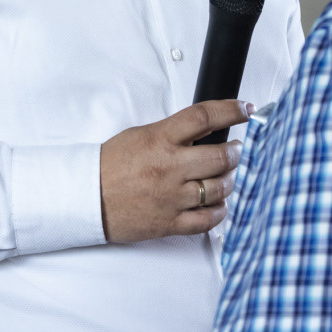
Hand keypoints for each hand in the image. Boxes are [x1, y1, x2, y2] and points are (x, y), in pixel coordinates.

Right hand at [99, 99, 250, 242]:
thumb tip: (204, 130)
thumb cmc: (111, 166)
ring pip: (219, 188)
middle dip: (236, 151)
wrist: (87, 197)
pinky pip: (208, 219)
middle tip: (235, 149)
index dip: (231, 109)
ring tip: (226, 175)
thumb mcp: (140, 135)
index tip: (244, 109)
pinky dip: (219, 210)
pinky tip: (218, 203)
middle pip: (221, 156)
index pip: (204, 117)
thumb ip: (173, 133)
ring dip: (230, 180)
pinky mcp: (170, 222)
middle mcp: (169, 167)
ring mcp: (171, 197)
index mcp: (160, 140)